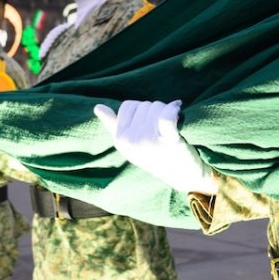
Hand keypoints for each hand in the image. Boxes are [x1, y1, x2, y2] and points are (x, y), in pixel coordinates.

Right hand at [94, 100, 217, 194]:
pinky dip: (174, 109)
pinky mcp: (168, 141)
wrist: (181, 174)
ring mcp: (149, 141)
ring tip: (171, 125)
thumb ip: (113, 125)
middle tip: (161, 127)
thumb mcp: (130, 143)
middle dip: (154, 110)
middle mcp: (131, 141)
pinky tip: (178, 109)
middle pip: (143, 105)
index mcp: (120, 140)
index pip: (127, 106)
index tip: (148, 123)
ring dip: (167, 110)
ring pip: (156, 107)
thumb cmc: (155, 154)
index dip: (140, 110)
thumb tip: (97, 107)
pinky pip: (167, 115)